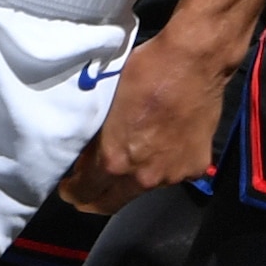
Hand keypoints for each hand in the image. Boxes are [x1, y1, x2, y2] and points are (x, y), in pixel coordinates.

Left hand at [63, 31, 227, 210]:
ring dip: (135, 177)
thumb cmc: (146, 72)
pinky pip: (173, 173)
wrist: (193, 62)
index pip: (85, 192)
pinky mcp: (195, 166)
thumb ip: (98, 140)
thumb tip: (90, 157)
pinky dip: (167, 164)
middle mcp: (144, 176)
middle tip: (88, 190)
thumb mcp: (107, 105)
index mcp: (115, 159)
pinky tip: (167, 142)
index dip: (74, 192)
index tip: (70, 189)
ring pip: (144, 187)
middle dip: (95, 199)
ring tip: (136, 153)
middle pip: (111, 204)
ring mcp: (172, 175)